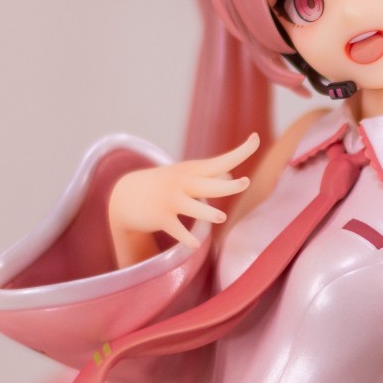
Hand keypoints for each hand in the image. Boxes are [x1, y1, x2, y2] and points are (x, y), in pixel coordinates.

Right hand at [108, 132, 259, 262]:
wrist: (125, 196)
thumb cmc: (163, 186)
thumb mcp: (184, 176)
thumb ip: (209, 176)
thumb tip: (231, 174)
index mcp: (193, 171)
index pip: (222, 161)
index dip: (240, 152)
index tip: (256, 138)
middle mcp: (183, 183)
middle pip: (209, 185)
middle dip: (227, 186)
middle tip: (245, 183)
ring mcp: (170, 201)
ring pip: (192, 207)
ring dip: (207, 212)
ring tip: (221, 217)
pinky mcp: (160, 218)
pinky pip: (177, 229)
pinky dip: (187, 238)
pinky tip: (195, 245)